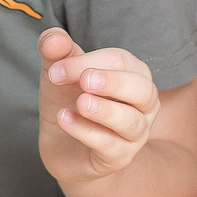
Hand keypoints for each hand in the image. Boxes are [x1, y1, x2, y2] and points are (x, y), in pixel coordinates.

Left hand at [37, 29, 160, 184]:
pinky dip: (86, 132)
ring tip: (80, 103)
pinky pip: (110, 145)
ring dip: (105, 110)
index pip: (120, 60)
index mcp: (133, 73)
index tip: (56, 70)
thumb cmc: (68, 101)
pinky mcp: (120, 157)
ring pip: (131, 121)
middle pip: (141, 88)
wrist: (62, 147)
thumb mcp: (59, 72)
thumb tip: (53, 38)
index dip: (88, 62)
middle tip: (85, 81)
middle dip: (113, 82)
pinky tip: (64, 120)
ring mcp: (135, 133)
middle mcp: (143, 103)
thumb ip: (55, 51)